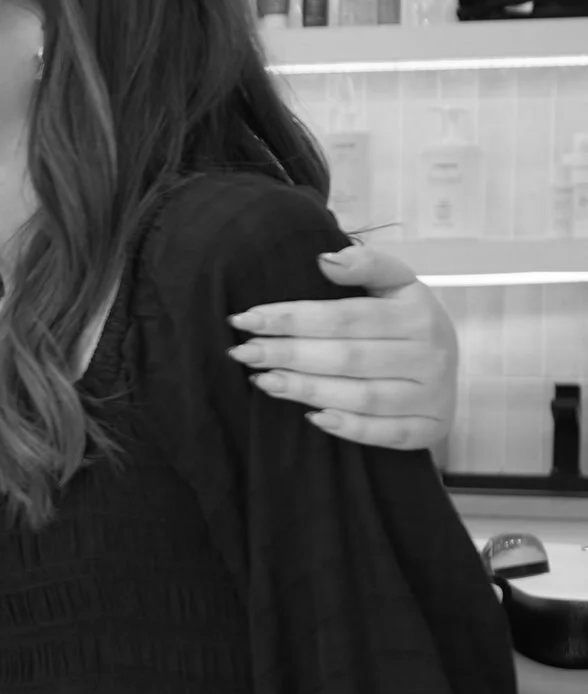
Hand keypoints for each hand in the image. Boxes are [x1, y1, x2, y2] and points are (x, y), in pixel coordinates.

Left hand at [228, 245, 458, 450]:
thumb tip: (325, 259)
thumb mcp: (399, 285)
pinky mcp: (429, 429)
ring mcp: (432, 396)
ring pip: (362, 396)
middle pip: (348, 357)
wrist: (451, 366)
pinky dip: (350, 428)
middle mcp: (430, 356)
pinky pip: (386, 434)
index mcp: (418, 315)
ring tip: (262, 380)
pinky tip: (312, 417)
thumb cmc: (410, 322)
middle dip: (289, 354)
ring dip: (308, 390)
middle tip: (243, 353)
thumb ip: (368, 265)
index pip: (345, 317)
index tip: (247, 318)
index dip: (293, 318)